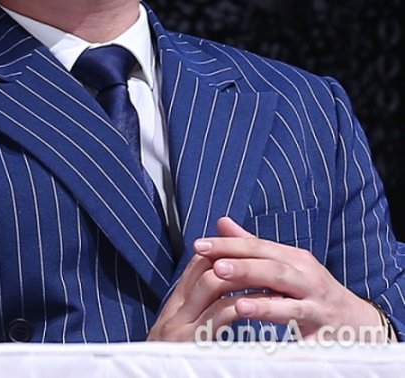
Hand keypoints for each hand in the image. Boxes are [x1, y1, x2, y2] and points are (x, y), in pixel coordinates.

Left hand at [147, 216, 384, 341]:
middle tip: (214, 264)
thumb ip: (252, 246)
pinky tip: (255, 323)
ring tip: (233, 297)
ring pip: (287, 297)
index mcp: (293, 258)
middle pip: (272, 267)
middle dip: (242, 265)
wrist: (355, 321)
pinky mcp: (321, 331)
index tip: (199, 245)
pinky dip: (277, 322)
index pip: (257, 247)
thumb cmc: (311, 290)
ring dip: (260, 296)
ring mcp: (315, 303)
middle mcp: (306, 276)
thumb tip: (222, 223)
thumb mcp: (284, 264)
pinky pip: (298, 327)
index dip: (228, 245)